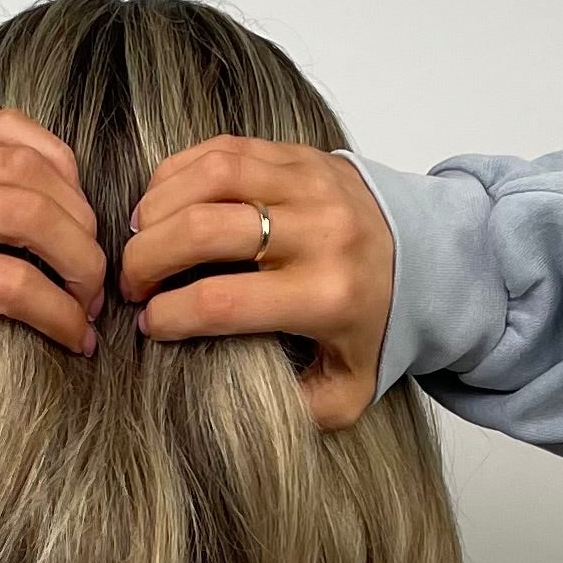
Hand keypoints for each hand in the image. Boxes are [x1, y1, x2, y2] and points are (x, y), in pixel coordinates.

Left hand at [0, 111, 105, 395]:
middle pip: (30, 218)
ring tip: (87, 252)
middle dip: (82, 261)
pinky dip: (58, 161)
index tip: (82, 338)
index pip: (7, 285)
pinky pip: (20, 132)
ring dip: (77, 214)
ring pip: (32, 171)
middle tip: (95, 295)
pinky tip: (70, 199)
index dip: (58, 313)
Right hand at [119, 138, 396, 431]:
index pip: (220, 301)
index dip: (168, 314)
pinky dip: (179, 172)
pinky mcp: (302, 154)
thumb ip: (296, 411)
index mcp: (326, 295)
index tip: (149, 325)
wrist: (434, 258)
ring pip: (209, 177)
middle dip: (147, 259)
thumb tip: (233, 413)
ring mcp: (311, 183)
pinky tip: (161, 203)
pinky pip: (224, 149)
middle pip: (204, 231)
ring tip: (138, 237)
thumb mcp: (349, 390)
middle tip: (129, 282)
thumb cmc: (378, 327)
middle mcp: (319, 232)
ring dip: (157, 208)